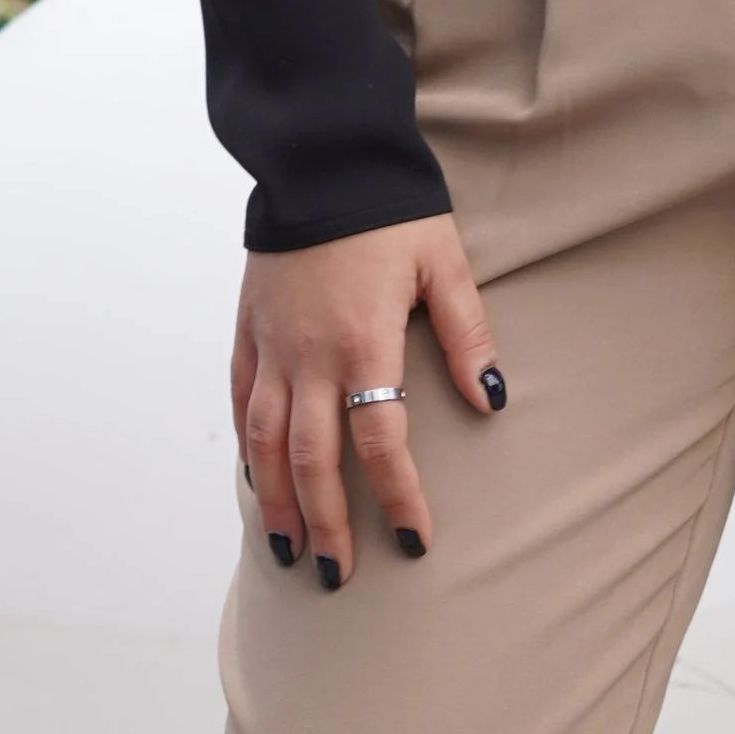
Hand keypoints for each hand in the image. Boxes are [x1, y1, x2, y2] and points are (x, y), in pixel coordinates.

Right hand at [234, 212, 502, 588]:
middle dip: (328, 524)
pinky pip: (242, 401)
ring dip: (278, 501)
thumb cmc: (391, 208)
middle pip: (314, 459)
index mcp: (365, 342)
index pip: (382, 441)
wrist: (321, 157)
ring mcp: (272, 344)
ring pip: (267, 441)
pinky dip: (248, 446)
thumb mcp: (445, 263)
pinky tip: (257, 478)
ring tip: (290, 549)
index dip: (398, 497)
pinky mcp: (248, 329)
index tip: (414, 541)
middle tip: (339, 576)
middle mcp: (310, 355)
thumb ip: (468, 335)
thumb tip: (491, 401)